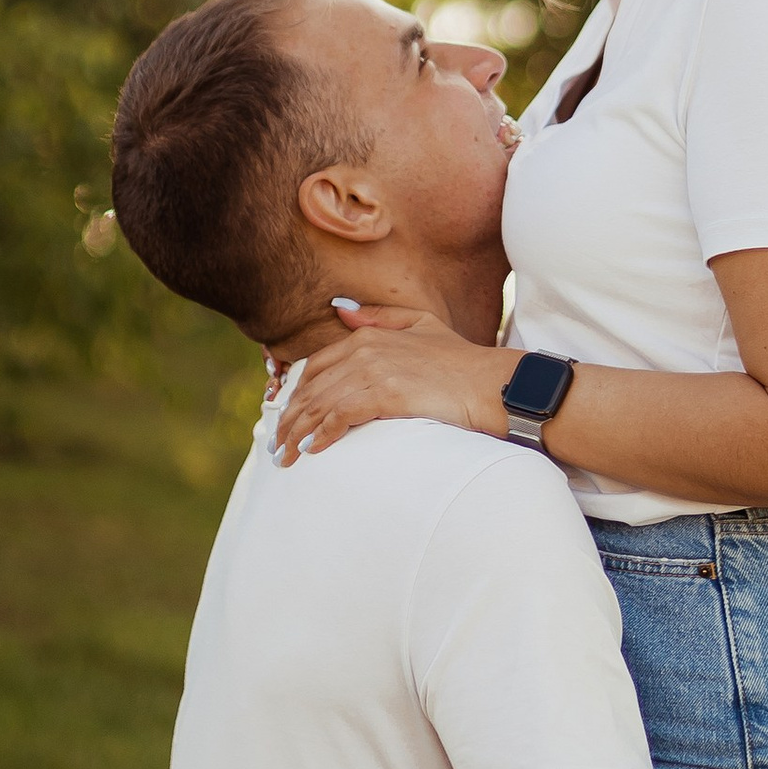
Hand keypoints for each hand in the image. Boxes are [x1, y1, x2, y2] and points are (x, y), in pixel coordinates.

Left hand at [272, 307, 514, 461]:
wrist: (490, 383)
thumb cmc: (461, 361)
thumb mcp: (421, 324)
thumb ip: (380, 317)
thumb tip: (341, 310)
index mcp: (368, 336)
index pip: (316, 367)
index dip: (296, 395)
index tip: (287, 418)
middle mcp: (365, 350)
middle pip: (312, 389)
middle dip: (289, 420)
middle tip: (277, 447)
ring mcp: (375, 371)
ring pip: (321, 405)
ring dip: (298, 433)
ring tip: (286, 457)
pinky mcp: (386, 394)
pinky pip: (341, 416)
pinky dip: (322, 433)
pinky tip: (312, 449)